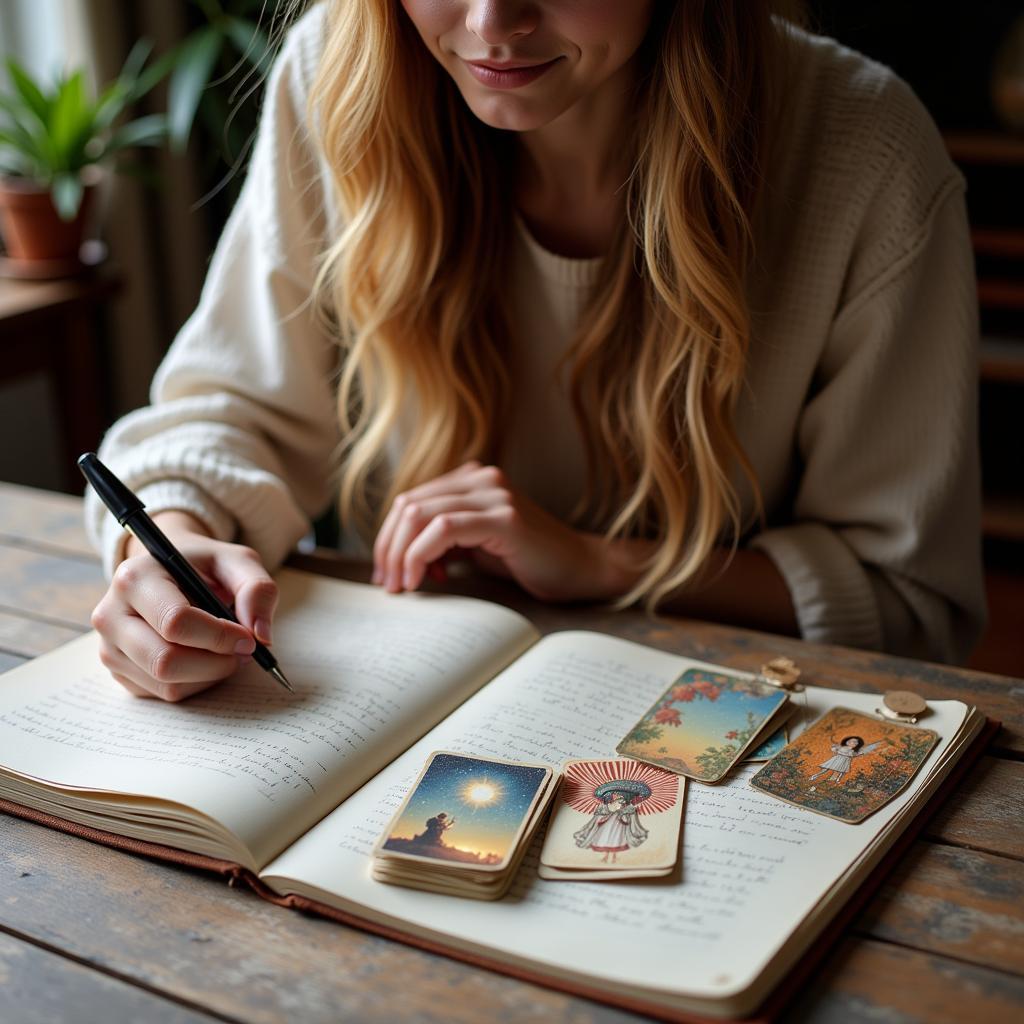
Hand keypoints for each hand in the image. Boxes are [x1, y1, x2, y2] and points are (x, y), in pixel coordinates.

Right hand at [90, 511, 278, 700]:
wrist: (169, 570)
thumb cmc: (204, 567)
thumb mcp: (237, 561)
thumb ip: (257, 589)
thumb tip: (261, 635)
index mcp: (135, 577)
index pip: (175, 622)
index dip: (219, 636)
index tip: (249, 638)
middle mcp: (110, 614)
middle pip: (165, 661)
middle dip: (216, 662)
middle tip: (243, 651)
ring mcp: (109, 647)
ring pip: (166, 684)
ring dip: (210, 675)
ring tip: (227, 652)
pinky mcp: (118, 671)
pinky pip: (164, 694)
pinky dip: (196, 683)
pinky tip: (206, 659)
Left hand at [371, 462, 632, 601]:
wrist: (581, 568)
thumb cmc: (530, 562)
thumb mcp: (476, 546)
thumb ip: (442, 541)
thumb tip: (396, 559)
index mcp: (472, 481)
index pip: (410, 500)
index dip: (388, 537)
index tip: (385, 574)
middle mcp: (481, 479)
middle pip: (409, 505)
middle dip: (389, 548)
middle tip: (388, 584)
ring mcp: (494, 494)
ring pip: (420, 514)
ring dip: (401, 554)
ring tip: (402, 586)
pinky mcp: (504, 518)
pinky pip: (444, 529)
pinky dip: (422, 555)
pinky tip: (423, 579)